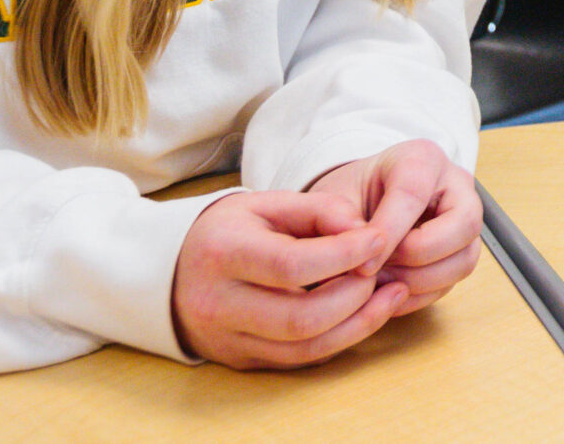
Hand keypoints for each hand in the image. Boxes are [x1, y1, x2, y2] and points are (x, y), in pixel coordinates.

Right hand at [172, 189, 408, 367]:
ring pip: (304, 348)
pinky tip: (366, 313)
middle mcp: (218, 304)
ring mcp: (227, 339)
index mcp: (222, 254)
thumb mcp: (268, 203)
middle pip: (300, 318)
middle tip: (383, 271)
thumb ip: (320, 210)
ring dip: (358, 324)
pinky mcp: (241, 360)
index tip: (379, 238)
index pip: (291, 264)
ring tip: (392, 293)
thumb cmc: (231, 230)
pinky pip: (299, 359)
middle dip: (355, 296)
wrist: (172, 271)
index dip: (344, 254)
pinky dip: (340, 339)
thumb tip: (366, 232)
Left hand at [306, 139, 482, 315]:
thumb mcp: (332, 197)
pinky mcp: (459, 254)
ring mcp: (463, 223)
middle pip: (464, 225)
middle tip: (378, 269)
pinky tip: (386, 291)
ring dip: (417, 281)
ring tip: (377, 282)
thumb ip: (336, 220)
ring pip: (464, 260)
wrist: (359, 205)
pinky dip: (416, 296)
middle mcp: (455, 187)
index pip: (414, 194)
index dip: (389, 233)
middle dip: (418, 256)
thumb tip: (355, 256)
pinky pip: (451, 283)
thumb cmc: (349, 196)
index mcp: (421, 159)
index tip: (362, 264)